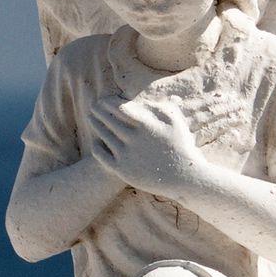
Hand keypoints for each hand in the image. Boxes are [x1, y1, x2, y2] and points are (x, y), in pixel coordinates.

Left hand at [86, 96, 208, 198]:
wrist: (184, 178)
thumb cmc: (181, 146)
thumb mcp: (176, 122)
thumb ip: (161, 106)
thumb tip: (146, 98)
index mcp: (146, 125)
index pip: (120, 108)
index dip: (109, 102)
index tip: (105, 100)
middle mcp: (133, 139)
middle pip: (109, 120)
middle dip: (99, 110)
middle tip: (93, 105)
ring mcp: (126, 155)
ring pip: (103, 135)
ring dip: (95, 124)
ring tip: (91, 118)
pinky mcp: (122, 170)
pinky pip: (102, 155)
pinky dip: (97, 146)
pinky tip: (96, 141)